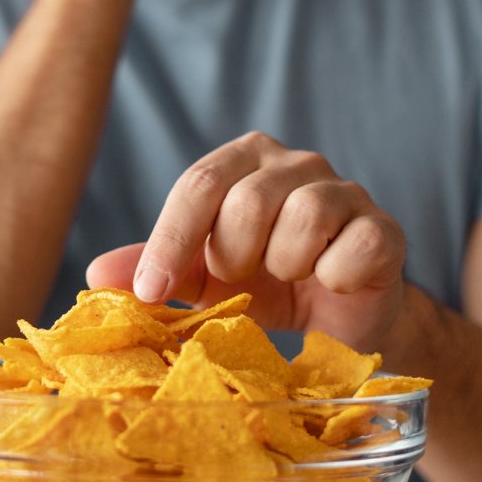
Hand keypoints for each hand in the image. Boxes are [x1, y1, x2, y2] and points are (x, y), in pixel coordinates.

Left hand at [87, 132, 407, 350]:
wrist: (339, 320)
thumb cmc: (265, 287)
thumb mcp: (201, 279)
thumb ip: (152, 268)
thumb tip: (96, 274)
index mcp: (245, 161)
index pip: (199, 184)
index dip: (171, 242)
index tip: (151, 291)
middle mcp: (297, 163)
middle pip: (248, 201)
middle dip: (235, 257)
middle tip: (243, 281)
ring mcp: (346, 192)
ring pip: (305, 218)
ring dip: (286, 266)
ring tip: (290, 279)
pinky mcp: (385, 229)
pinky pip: (355, 247)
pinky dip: (335, 278)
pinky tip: (331, 286)